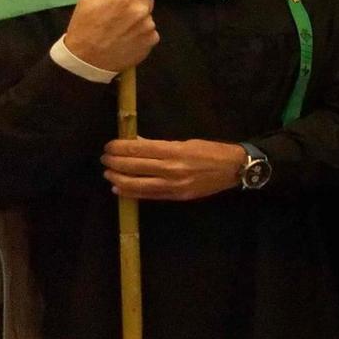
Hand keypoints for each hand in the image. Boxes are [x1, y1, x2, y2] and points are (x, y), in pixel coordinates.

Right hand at [63, 0, 157, 73]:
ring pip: (148, 15)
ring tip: (120, 28)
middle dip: (136, 2)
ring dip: (139, 18)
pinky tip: (127, 38)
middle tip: (119, 12)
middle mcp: (140, 11)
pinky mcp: (152, 41)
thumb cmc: (84, 27)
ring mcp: (148, 27)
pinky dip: (141, 32)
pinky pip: (150, 30)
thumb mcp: (88, 0)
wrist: (87, 60)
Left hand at [101, 138, 244, 200]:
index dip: (119, 148)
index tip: (109, 146)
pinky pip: (148, 196)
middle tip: (104, 159)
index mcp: (174, 151)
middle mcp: (172, 169)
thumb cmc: (211, 151)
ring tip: (108, 173)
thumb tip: (135, 142)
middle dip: (114, 162)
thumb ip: (159, 145)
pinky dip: (130, 192)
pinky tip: (119, 188)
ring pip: (136, 184)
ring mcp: (173, 185)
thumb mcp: (186, 142)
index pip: (138, 149)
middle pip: (133, 166)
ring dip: (118, 179)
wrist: (234, 169)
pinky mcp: (176, 197)